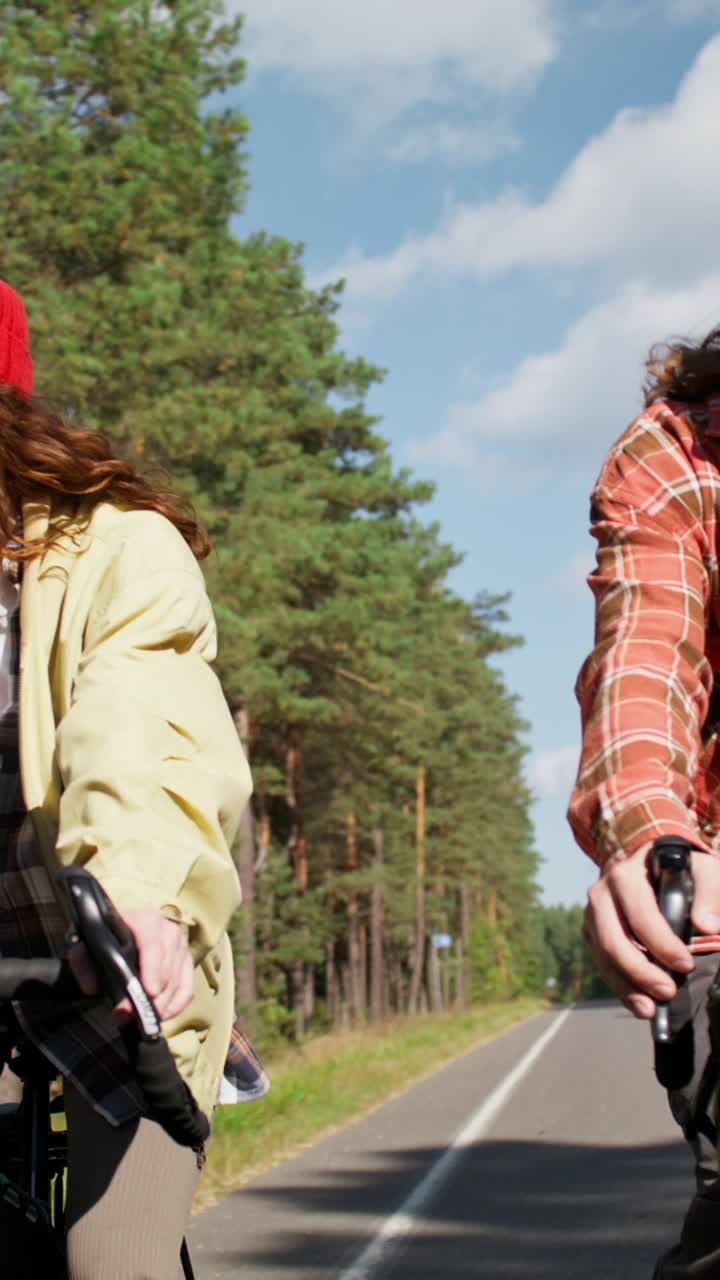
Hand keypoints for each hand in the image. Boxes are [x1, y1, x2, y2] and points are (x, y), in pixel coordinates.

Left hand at [70, 909, 194, 1022]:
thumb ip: (82, 960)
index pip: (153, 945)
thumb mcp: (87, 940)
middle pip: (167, 969)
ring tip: (140, 1021)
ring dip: (161, 1005)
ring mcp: (181, 947)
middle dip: (151, 998)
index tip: (149, 992)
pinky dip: (176, 1006)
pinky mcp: (186, 963)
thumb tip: (92, 987)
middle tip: (128, 1016)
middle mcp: (169, 931)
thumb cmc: (107, 933)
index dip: (152, 969)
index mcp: (146, 920)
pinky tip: (161, 1016)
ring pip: (177, 982)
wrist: (122, 926)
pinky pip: (187, 989)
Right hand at [584, 845, 719, 1019]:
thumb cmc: (681, 871)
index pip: (640, 915)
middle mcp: (601, 894)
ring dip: (627, 987)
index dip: (662, 943)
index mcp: (626, 876)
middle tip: (669, 992)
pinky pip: (603, 965)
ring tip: (650, 1010)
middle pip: (613, 941)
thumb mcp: (702, 871)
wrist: (652, 867)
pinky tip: (640, 1004)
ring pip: (604, 958)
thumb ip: (709, 893)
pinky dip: (621, 988)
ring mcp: (592, 915)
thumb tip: (707, 926)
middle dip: (640, 972)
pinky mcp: (592, 934)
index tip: (687, 964)